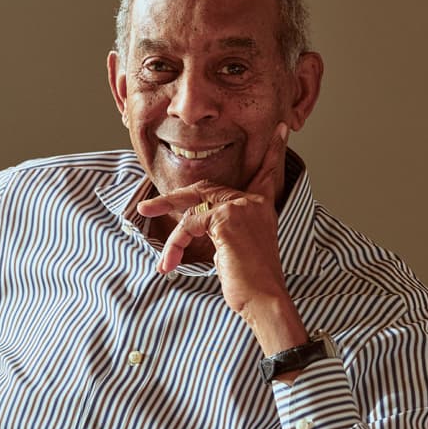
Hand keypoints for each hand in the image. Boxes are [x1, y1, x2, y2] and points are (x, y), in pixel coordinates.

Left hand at [138, 124, 307, 352]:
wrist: (264, 299)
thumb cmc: (251, 282)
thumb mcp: (236, 249)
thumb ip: (223, 228)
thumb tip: (192, 222)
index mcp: (261, 206)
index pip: (266, 172)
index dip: (273, 150)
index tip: (281, 128)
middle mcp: (253, 202)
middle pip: (206, 189)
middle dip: (172, 200)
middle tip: (146, 207)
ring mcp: (240, 208)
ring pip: (191, 208)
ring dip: (172, 235)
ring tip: (164, 259)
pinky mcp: (225, 219)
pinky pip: (188, 225)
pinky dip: (175, 244)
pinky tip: (170, 263)